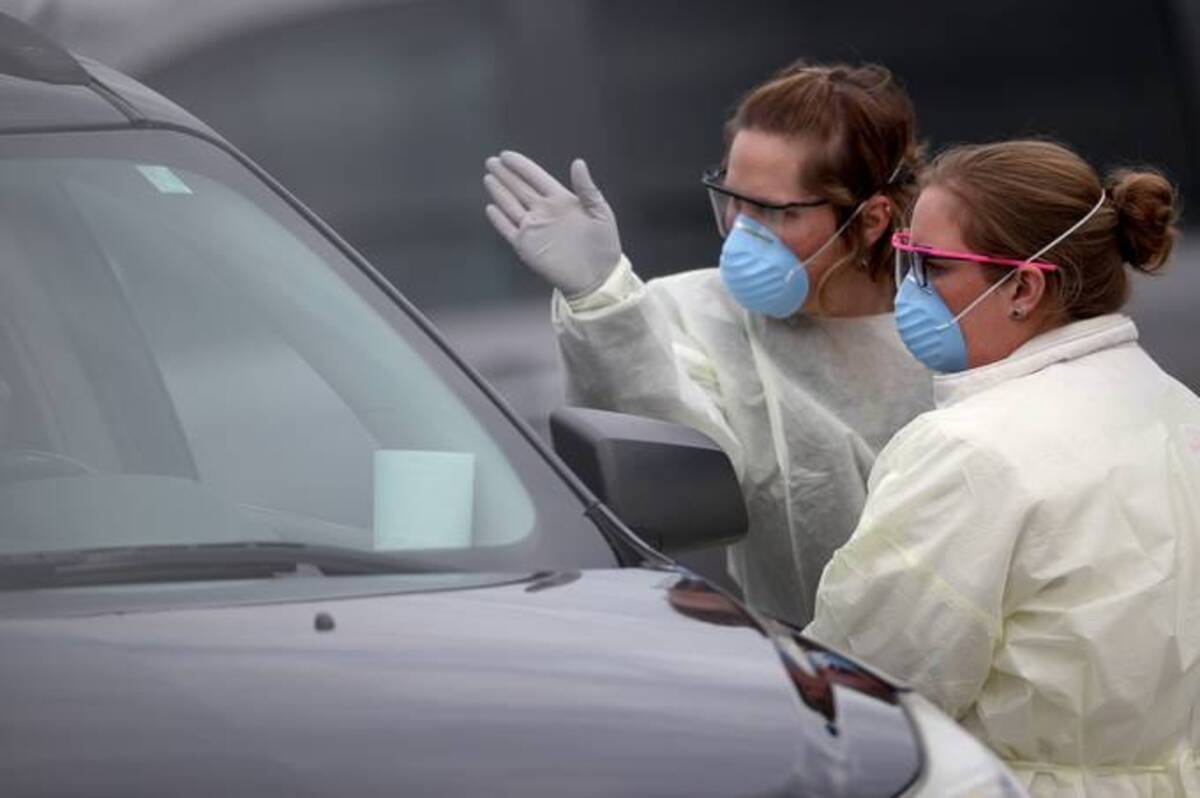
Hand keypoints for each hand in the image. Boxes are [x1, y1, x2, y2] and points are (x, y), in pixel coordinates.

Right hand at [484, 151, 621, 298]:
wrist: (598, 277)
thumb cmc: (604, 246)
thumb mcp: (601, 213)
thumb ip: (587, 188)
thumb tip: (578, 162)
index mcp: (561, 200)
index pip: (536, 177)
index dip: (521, 166)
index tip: (507, 155)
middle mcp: (544, 212)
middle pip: (519, 188)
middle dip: (505, 174)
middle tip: (491, 161)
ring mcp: (534, 229)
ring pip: (511, 205)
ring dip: (499, 192)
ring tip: (489, 177)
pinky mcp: (527, 246)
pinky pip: (509, 230)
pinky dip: (499, 220)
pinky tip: (491, 208)